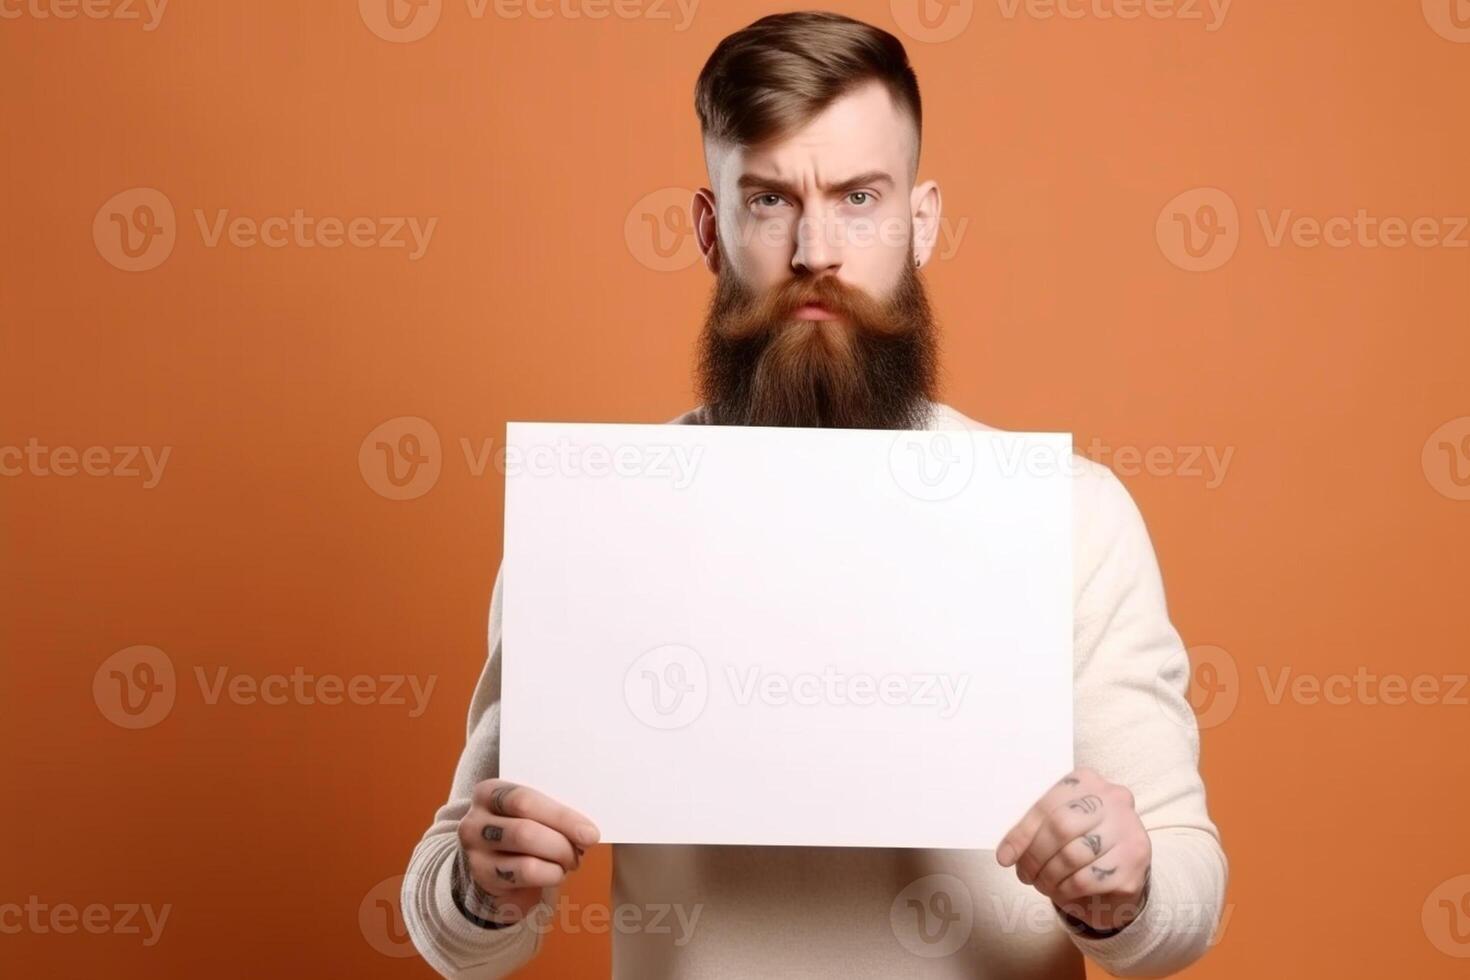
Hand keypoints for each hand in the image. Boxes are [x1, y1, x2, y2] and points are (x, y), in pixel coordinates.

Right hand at [456, 779, 599, 924]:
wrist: (492, 863)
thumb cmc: (522, 829)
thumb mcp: (530, 812)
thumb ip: (549, 810)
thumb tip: (586, 826)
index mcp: (489, 792)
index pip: (525, 800)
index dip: (562, 817)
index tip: (591, 833)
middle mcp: (475, 821)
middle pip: (525, 831)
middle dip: (562, 843)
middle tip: (584, 848)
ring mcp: (475, 853)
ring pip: (527, 860)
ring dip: (557, 862)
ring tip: (570, 861)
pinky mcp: (483, 878)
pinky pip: (524, 878)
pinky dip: (549, 876)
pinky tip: (555, 873)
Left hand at [996, 767, 1150, 931]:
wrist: (1122, 869)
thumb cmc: (1082, 840)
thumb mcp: (1056, 825)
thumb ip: (1033, 831)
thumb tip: (1005, 855)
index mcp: (1087, 781)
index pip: (1046, 805)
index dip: (1022, 834)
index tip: (1005, 858)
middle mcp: (1113, 799)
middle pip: (1061, 827)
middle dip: (1035, 856)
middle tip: (1025, 875)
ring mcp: (1128, 830)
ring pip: (1073, 856)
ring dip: (1049, 876)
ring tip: (1042, 884)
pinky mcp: (1133, 863)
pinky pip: (1088, 879)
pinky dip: (1067, 890)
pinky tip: (1062, 891)